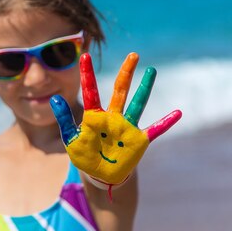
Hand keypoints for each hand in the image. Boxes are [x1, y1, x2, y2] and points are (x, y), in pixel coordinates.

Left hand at [50, 52, 181, 186]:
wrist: (100, 176)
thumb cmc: (84, 156)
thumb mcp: (70, 139)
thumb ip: (64, 119)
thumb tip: (53, 98)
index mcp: (94, 116)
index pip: (90, 91)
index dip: (87, 74)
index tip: (84, 56)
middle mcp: (113, 117)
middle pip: (120, 90)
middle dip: (126, 73)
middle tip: (133, 54)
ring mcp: (127, 127)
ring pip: (138, 103)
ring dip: (145, 88)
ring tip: (152, 71)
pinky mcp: (138, 140)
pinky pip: (155, 129)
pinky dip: (166, 122)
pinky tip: (178, 112)